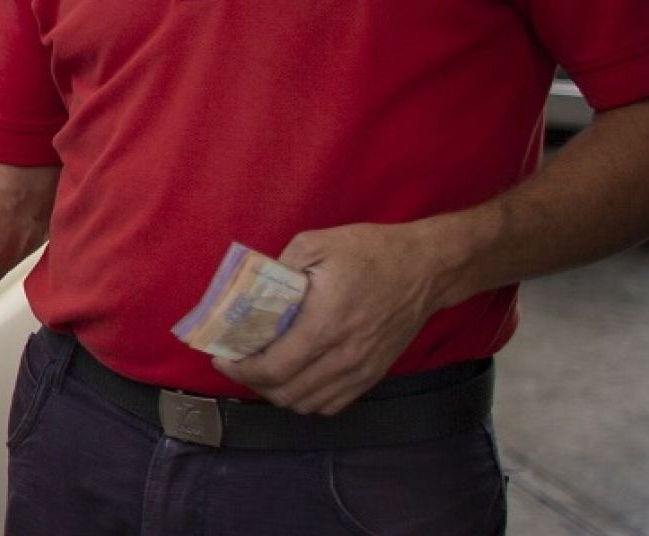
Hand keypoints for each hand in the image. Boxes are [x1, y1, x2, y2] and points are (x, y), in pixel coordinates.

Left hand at [215, 221, 449, 413]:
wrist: (427, 268)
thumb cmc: (371, 252)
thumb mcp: (315, 244)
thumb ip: (277, 268)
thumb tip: (247, 288)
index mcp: (323, 325)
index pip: (272, 368)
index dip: (239, 370)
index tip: (221, 358)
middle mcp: (342, 356)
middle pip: (285, 393)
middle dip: (252, 382)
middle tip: (237, 363)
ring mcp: (361, 370)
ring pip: (308, 404)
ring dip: (278, 393)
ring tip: (262, 371)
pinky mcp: (373, 374)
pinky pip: (332, 404)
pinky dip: (307, 399)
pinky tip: (295, 379)